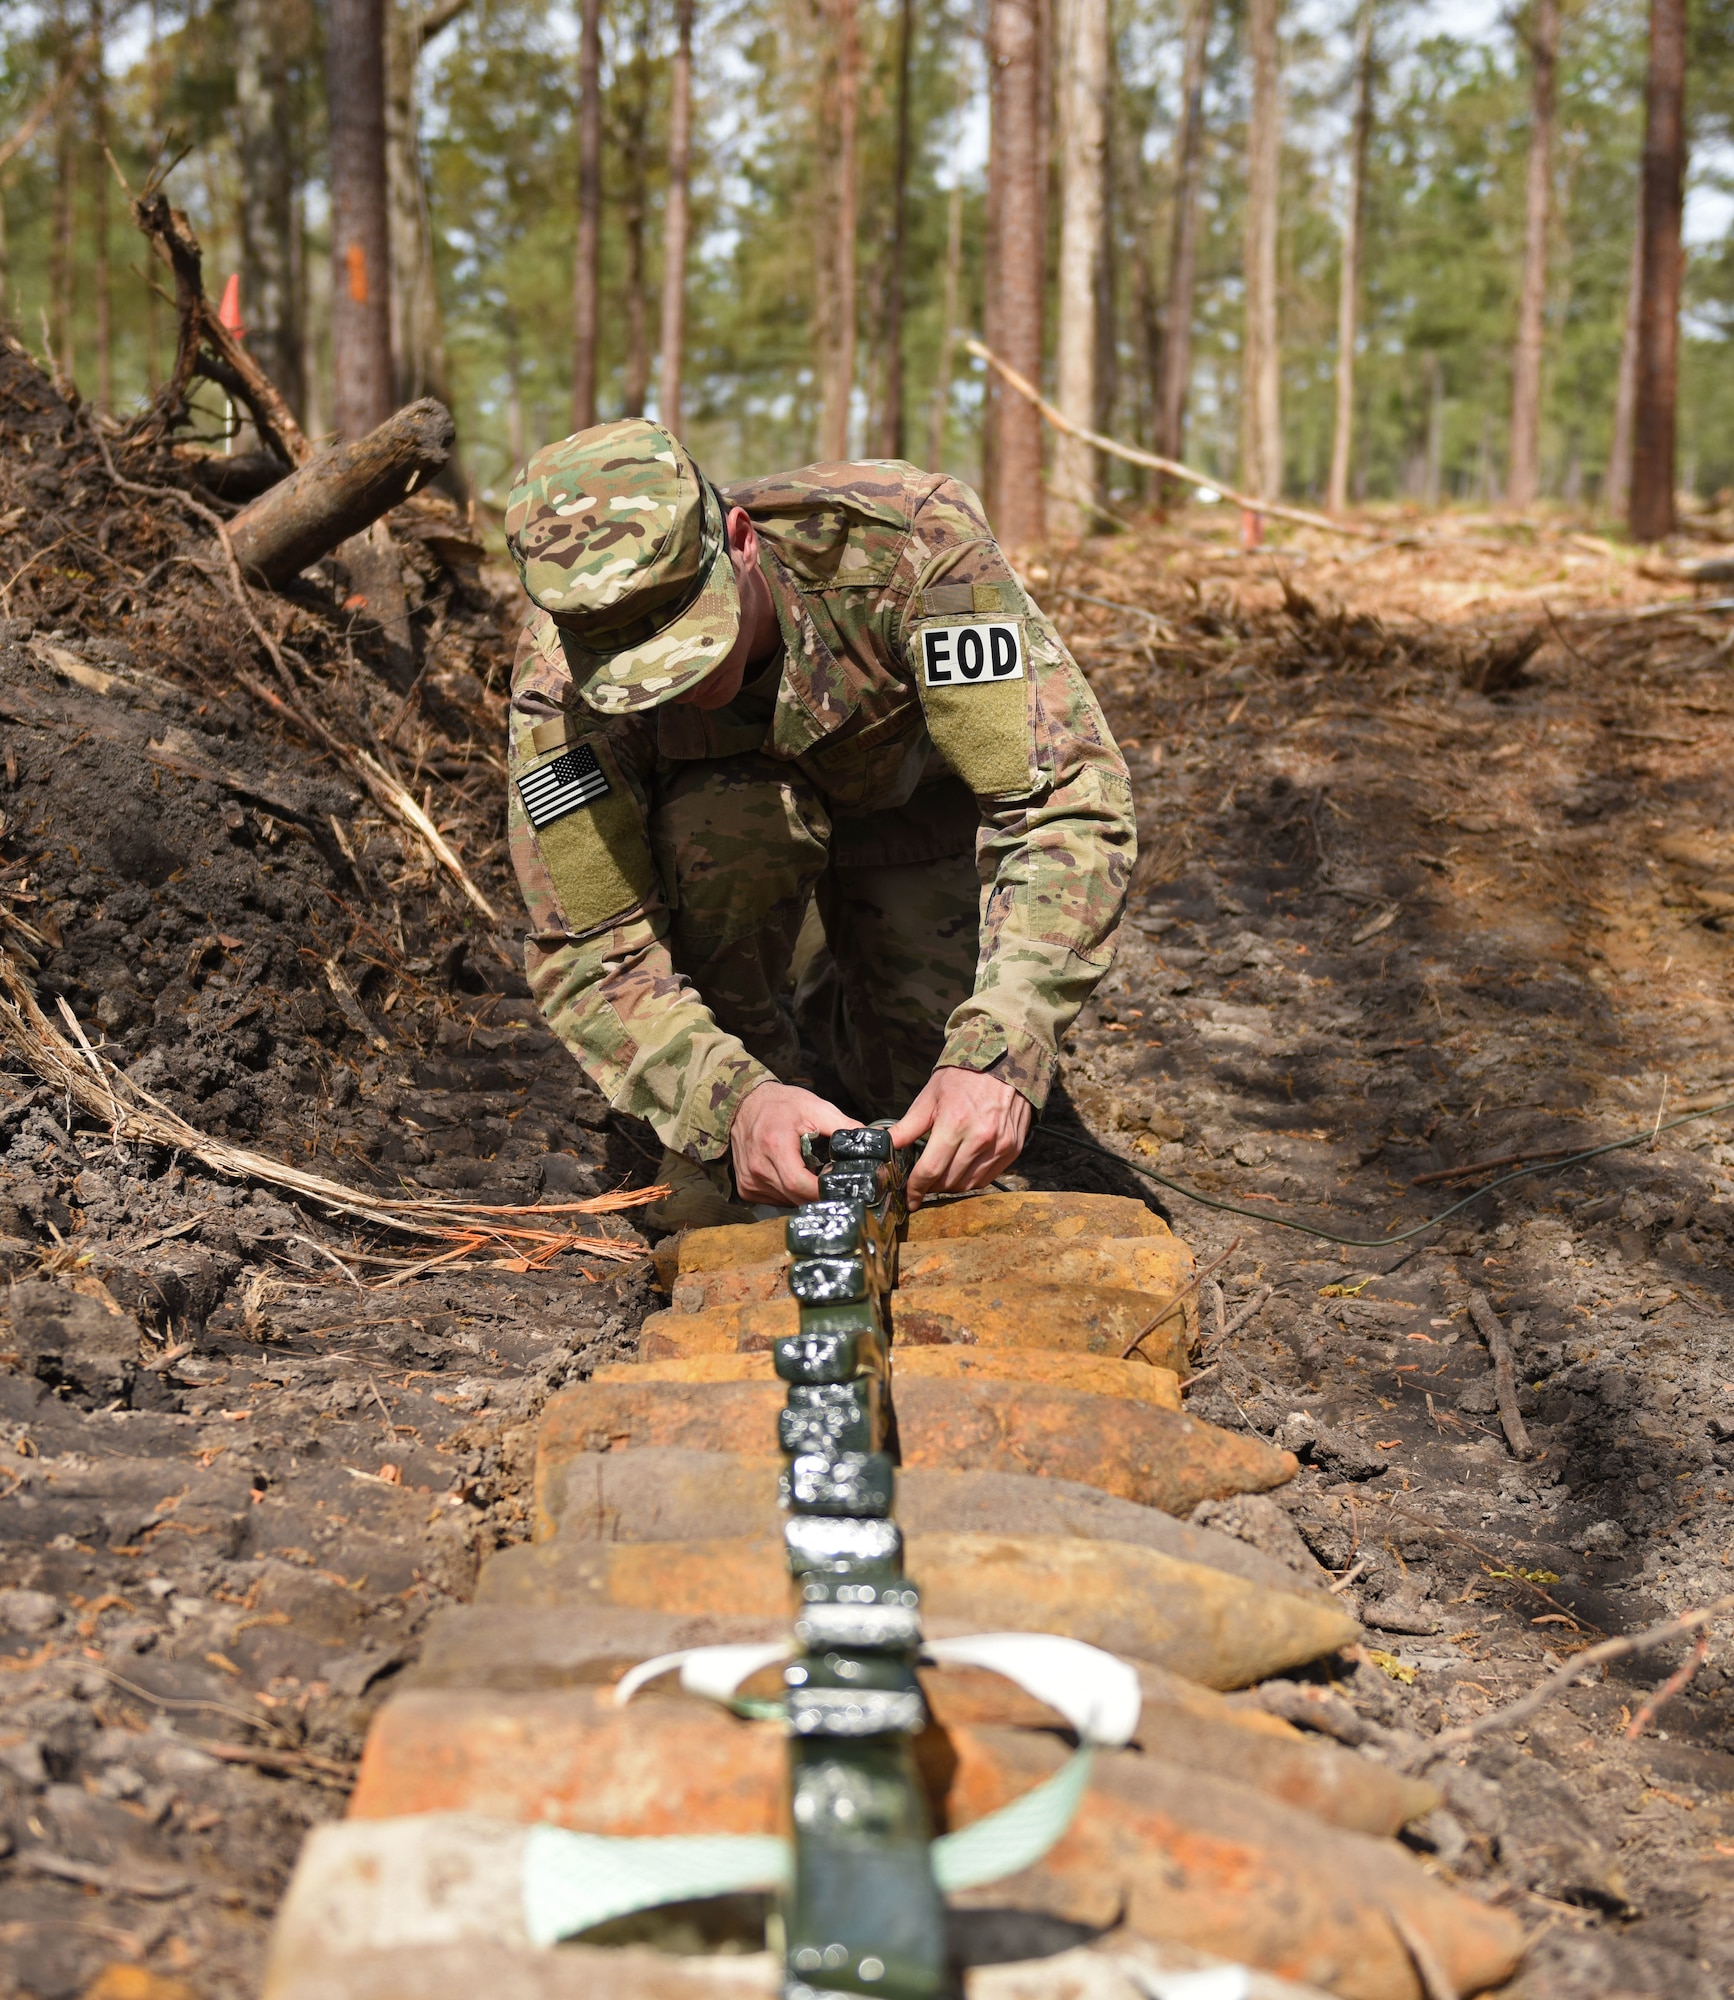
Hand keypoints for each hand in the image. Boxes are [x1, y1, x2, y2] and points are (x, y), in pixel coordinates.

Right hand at [730, 1079, 860, 1205]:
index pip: (799, 1184)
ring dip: (802, 1194)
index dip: (822, 1191)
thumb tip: (877, 1137)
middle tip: (832, 1183)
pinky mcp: (745, 1187)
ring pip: (786, 1202)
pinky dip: (788, 1193)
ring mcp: (749, 1180)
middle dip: (817, 1195)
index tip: (840, 1188)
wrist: (744, 1103)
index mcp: (775, 1146)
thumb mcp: (816, 1108)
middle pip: (795, 1198)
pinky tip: (791, 1174)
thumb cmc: (780, 1104)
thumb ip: (845, 1126)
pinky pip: (774, 1200)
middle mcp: (758, 1167)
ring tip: (809, 1173)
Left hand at [889, 1066, 1031, 1205]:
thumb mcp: (929, 1097)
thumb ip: (907, 1127)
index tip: (909, 1197)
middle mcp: (980, 1138)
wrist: (1004, 1061)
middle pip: (948, 1181)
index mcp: (955, 1123)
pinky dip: (971, 1179)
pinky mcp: (1012, 1149)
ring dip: (951, 1185)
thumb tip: (883, 1145)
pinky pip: (987, 1178)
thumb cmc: (963, 1077)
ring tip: (942, 1174)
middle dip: (931, 1186)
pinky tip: (962, 1168)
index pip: (930, 1170)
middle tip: (923, 1180)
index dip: (915, 1188)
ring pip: (968, 1184)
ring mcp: (1000, 1145)